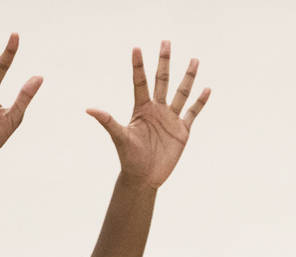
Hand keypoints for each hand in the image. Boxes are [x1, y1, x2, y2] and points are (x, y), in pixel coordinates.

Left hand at [87, 41, 209, 189]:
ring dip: (187, 77)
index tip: (136, 47)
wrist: (144, 176)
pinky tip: (206, 89)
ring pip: (181, 93)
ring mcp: (170, 119)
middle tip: (165, 42)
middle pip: (161, 80)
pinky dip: (200, 102)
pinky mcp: (182, 131)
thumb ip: (108, 121)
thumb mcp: (119, 137)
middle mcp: (156, 109)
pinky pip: (192, 113)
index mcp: (141, 108)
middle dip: (164, 61)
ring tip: (194, 60)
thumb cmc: (129, 157)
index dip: (138, 65)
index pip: (140, 82)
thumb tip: (89, 109)